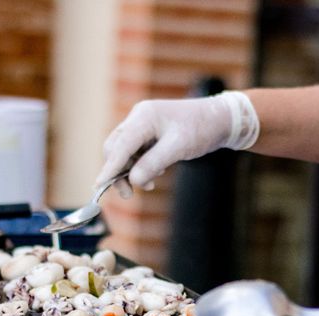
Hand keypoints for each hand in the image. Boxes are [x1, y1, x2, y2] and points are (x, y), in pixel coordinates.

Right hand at [96, 92, 258, 192]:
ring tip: (151, 183)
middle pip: (116, 148)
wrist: (219, 119)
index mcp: (144, 117)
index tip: (99, 186)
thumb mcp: (178, 148)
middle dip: (118, 172)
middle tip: (129, 194)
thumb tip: (133, 180)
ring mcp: (143, 125)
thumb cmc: (201, 129)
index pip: (120, 145)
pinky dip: (141, 167)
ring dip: (132, 171)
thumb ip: (153, 163)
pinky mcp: (149, 134)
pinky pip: (136, 153)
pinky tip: (156, 175)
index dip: (109, 167)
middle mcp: (139, 119)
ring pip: (125, 152)